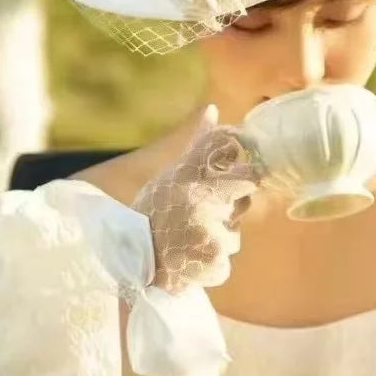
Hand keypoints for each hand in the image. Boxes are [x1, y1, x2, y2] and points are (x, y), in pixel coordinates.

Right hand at [131, 104, 262, 294]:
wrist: (129, 262)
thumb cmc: (153, 214)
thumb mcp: (170, 175)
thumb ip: (197, 146)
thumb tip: (213, 108)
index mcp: (186, 172)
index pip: (224, 143)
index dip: (236, 152)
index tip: (231, 165)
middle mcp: (199, 195)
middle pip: (247, 184)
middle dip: (232, 203)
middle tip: (203, 215)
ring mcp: (207, 227)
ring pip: (236, 231)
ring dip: (219, 239)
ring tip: (189, 242)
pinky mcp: (213, 257)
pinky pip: (226, 261)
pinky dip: (211, 267)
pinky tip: (188, 263)